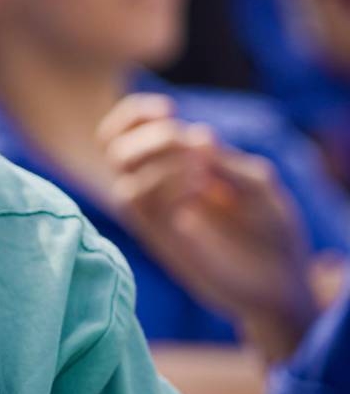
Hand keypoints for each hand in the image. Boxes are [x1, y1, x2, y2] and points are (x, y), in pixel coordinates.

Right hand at [99, 94, 315, 362]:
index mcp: (175, 167)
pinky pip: (139, 206)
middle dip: (150, 139)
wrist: (279, 282)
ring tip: (202, 175)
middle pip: (115, 150)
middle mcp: (159, 190)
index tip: (168, 111)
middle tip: (191, 150)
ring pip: (123, 180)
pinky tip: (198, 192)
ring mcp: (159, 217)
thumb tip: (195, 137)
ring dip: (161, 165)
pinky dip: (166, 187)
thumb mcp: (258, 184)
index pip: (125, 132)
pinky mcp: (162, 240)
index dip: (134, 115)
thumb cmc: (270, 229)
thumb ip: (225, 162)